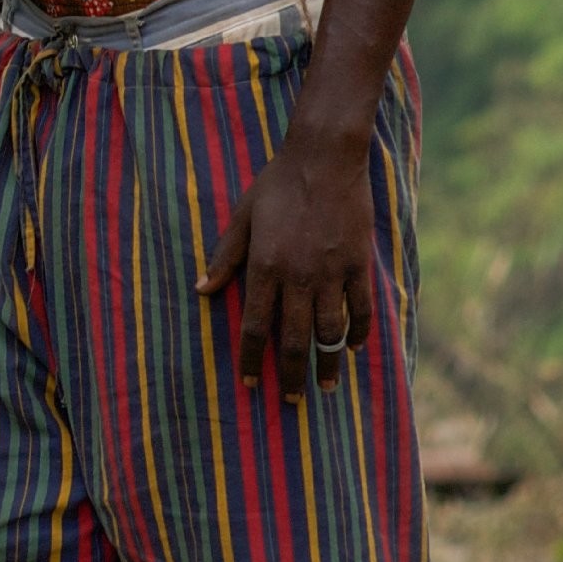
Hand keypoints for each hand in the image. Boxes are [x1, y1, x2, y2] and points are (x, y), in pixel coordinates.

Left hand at [200, 133, 372, 391]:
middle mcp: (297, 277)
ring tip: (325, 385)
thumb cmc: (276, 185)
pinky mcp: (358, 265)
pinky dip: (357, 332)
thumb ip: (224, 257)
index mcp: (264, 267)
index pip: (253, 325)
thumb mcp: (241, 217)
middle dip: (290, 374)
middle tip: (289, 401)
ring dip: (327, 362)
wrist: (324, 160)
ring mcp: (331, 273)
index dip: (250, 358)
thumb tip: (201, 290)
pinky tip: (353, 348)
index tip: (249, 382)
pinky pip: (361, 309)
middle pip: (293, 338)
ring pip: (330, 331)